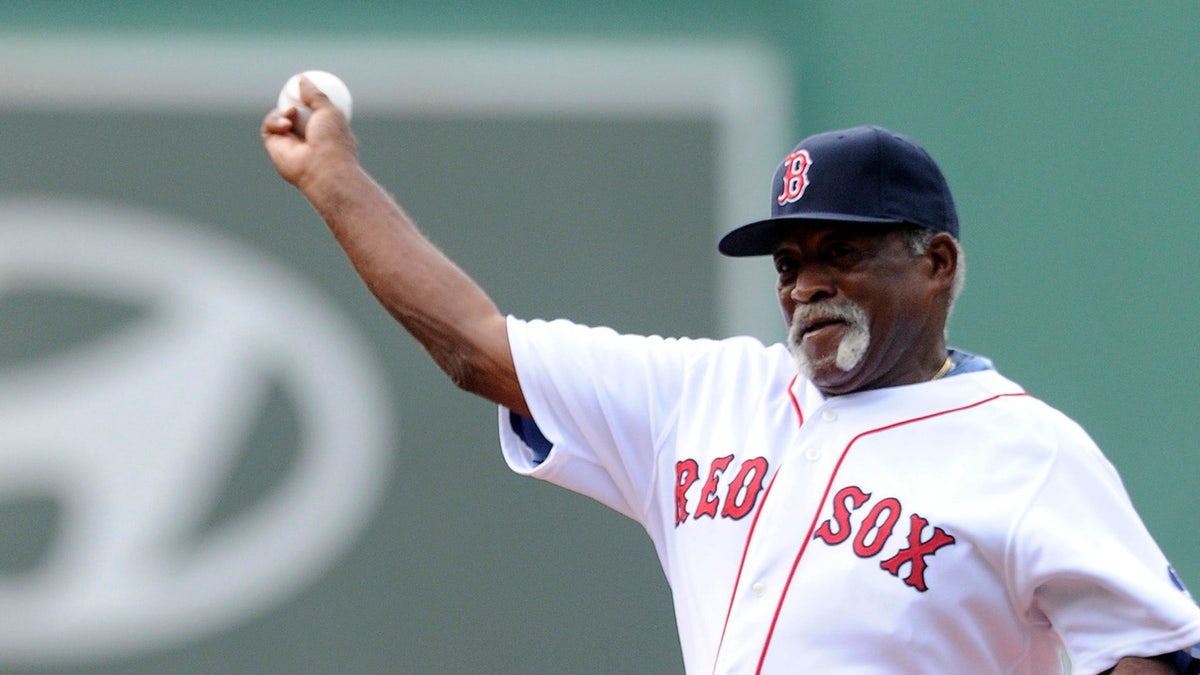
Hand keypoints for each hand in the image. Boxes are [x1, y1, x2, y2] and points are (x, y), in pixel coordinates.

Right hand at [260, 76, 357, 191]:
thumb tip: (302, 79)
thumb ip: (315, 95)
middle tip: (291, 89)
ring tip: (292, 113)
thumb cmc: (332, 141)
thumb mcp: (329, 110)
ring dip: (284, 111)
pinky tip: (286, 125)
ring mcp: (290, 143)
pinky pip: (269, 126)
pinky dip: (275, 120)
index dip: (309, 98)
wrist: (322, 168)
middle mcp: (307, 138)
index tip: (305, 85)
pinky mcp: (275, 147)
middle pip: (295, 114)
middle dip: (292, 102)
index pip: (315, 112)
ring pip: (279, 117)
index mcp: (325, 131)